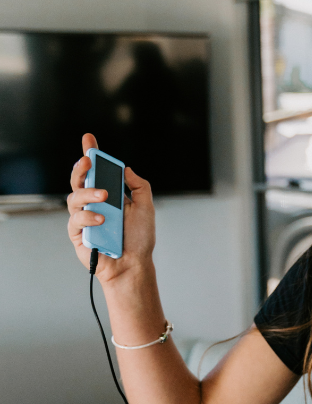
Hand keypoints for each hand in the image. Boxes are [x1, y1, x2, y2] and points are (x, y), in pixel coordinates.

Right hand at [66, 133, 155, 282]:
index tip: (88, 139)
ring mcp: (84, 218)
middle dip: (81, 168)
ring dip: (88, 193)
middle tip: (88, 161)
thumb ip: (139, 186)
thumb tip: (126, 169)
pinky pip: (76, 220)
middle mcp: (93, 204)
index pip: (96, 171)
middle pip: (79, 181)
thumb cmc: (139, 238)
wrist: (134, 264)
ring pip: (74, 198)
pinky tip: (101, 219)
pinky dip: (88, 217)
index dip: (91, 154)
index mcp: (109, 195)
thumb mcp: (146, 207)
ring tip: (104, 196)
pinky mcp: (77, 234)